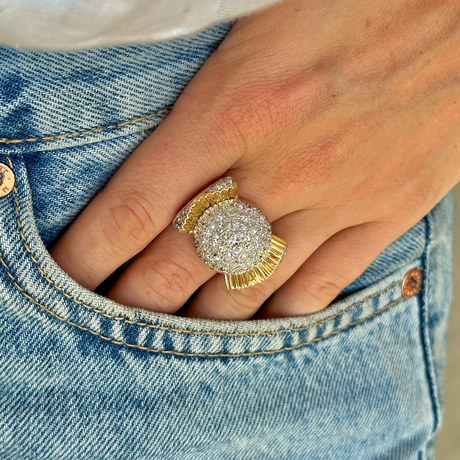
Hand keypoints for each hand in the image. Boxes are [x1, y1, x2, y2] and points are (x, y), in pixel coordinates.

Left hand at [50, 0, 459, 319]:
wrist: (459, 4)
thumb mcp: (251, 26)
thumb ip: (199, 98)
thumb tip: (156, 152)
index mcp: (235, 106)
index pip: (133, 208)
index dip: (87, 257)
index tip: (66, 280)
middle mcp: (282, 166)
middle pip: (180, 265)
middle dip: (134, 303)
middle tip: (110, 319)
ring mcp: (338, 198)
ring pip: (248, 291)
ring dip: (200, 318)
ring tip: (172, 330)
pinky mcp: (387, 210)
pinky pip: (318, 287)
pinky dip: (277, 313)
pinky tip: (254, 318)